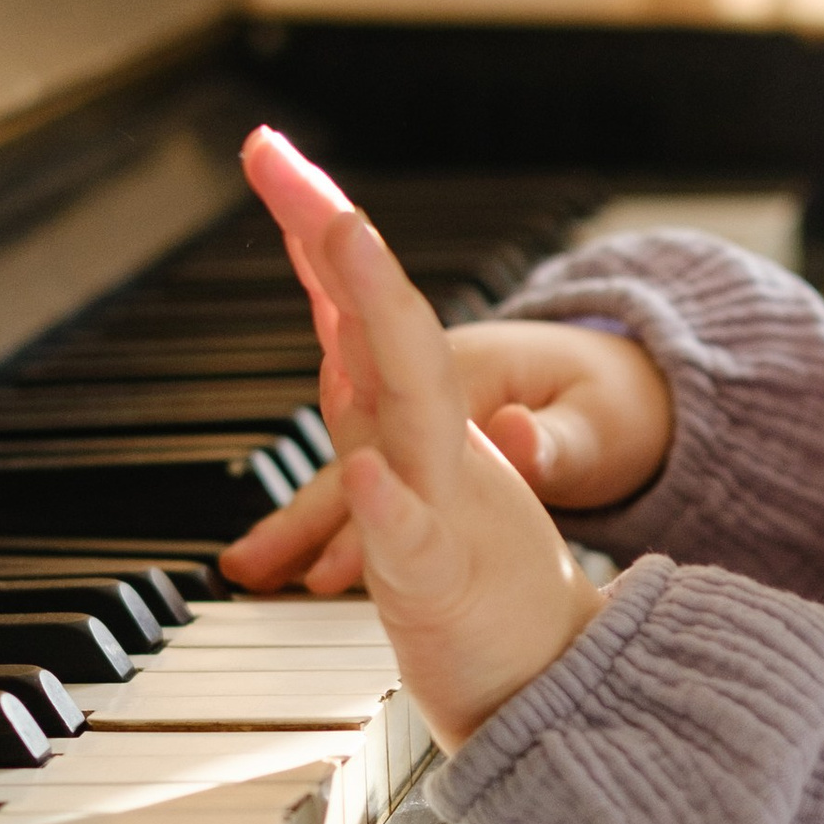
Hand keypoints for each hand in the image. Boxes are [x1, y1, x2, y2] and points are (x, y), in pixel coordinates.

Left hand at [223, 130, 610, 744]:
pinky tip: (376, 472)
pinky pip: (419, 540)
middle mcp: (431, 444)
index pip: (356, 309)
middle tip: (285, 159)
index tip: (264, 149)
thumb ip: (373, 411)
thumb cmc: (478, 586)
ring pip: (412, 399)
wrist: (559, 674)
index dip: (312, 227)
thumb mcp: (408, 487)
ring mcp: (444, 504)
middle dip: (335, 237)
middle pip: (383, 323)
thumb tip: (340, 344)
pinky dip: (393, 506)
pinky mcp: (449, 583)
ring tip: (340, 233)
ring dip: (379, 312)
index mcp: (413, 420)